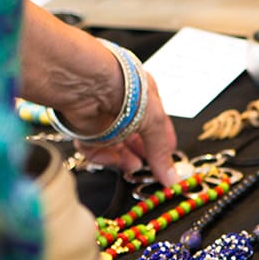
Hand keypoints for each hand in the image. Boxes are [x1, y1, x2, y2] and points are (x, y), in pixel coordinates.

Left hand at [59, 73, 180, 187]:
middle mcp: (124, 109)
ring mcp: (105, 120)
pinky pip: (95, 150)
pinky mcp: (86, 129)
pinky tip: (112, 159)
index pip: (157, 129)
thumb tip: (172, 177)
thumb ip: (161, 153)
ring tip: (132, 166)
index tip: (167, 166)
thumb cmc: (125, 88)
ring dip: (123, 159)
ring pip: (115, 148)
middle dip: (142, 156)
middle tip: (149, 172)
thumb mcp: (155, 122)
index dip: (162, 147)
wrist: (91, 83)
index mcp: (145, 100)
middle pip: (135, 141)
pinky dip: (103, 157)